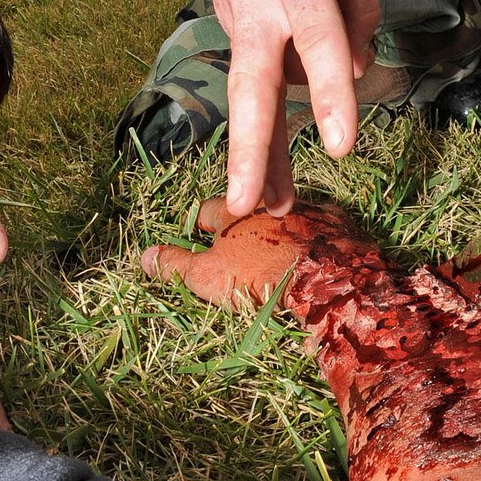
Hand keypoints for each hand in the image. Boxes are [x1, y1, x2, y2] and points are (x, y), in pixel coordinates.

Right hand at [142, 193, 365, 304]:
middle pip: (247, 206)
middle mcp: (268, 201)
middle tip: (237, 240)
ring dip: (277, 224)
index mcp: (233, 212)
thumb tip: (143, 256)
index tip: (196, 232)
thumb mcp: (208, 277)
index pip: (206, 211)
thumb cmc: (259, 276)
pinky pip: (321, 225)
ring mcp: (305, 208)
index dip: (197, 223)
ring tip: (275, 244)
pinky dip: (313, 234)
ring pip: (285, 212)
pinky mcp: (337, 222)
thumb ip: (176, 264)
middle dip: (240, 220)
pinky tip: (314, 249)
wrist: (325, 279)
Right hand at [197, 0, 378, 216]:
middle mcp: (258, 5)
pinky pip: (257, 73)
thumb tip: (359, 69)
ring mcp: (237, 18)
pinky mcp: (231, 25)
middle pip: (252, 87)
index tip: (339, 143)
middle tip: (248, 204)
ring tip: (269, 206)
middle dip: (251, 149)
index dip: (330, 94)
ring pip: (249, 93)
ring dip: (255, 151)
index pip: (319, 42)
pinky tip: (271, 162)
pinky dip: (263, 116)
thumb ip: (361, 5)